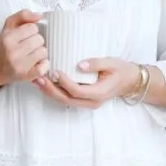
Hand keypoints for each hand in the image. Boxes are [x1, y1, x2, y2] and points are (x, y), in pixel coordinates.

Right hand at [0, 10, 49, 84]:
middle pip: (40, 40)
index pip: (33, 28)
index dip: (31, 30)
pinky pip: (44, 67)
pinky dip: (44, 64)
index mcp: (8, 38)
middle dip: (36, 41)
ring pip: (43, 52)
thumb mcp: (9, 26)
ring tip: (32, 54)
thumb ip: (23, 15)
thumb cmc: (4, 44)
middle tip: (29, 45)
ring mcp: (20, 65)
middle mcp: (13, 52)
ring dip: (40, 52)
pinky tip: (37, 62)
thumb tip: (40, 16)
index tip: (26, 35)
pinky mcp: (26, 76)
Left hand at [38, 57, 163, 109]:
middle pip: (67, 99)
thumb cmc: (120, 70)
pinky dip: (54, 91)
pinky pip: (66, 98)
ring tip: (36, 81)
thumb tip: (80, 64)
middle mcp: (92, 102)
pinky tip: (44, 83)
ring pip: (64, 101)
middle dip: (51, 90)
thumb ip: (96, 63)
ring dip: (49, 92)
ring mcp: (87, 103)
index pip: (78, 91)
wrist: (129, 81)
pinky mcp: (82, 100)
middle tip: (38, 78)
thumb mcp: (111, 62)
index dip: (65, 83)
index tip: (55, 71)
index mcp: (99, 93)